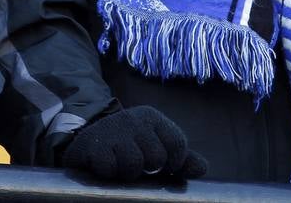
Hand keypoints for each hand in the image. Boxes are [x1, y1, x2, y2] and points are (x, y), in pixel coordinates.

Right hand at [62, 105, 206, 181]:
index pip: (177, 143)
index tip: (164, 166)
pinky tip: (105, 163)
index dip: (174, 162)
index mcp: (152, 118)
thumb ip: (181, 158)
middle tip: (136, 162)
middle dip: (147, 168)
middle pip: (156, 157)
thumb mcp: (156, 146)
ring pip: (133, 164)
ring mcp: (113, 130)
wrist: (88, 136)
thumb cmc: (129, 145)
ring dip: (127, 172)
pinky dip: (108, 172)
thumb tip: (202, 168)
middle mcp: (133, 118)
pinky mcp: (93, 143)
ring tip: (120, 164)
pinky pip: (109, 168)